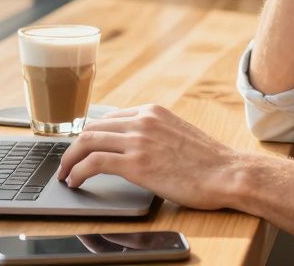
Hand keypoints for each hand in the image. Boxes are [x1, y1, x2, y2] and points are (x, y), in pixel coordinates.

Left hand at [56, 104, 245, 210]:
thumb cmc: (209, 162)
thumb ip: (155, 134)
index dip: (90, 135)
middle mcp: (143, 120)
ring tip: (65, 174)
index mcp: (153, 111)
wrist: (228, 173)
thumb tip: (135, 147)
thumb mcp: (179, 134)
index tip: (82, 148)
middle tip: (66, 162)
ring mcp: (139, 140)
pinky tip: (75, 181)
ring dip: (69, 159)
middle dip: (74, 146)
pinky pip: (93, 162)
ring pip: (87, 142)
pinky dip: (77, 171)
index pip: (109, 118)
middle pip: (92, 127)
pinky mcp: (136, 163)